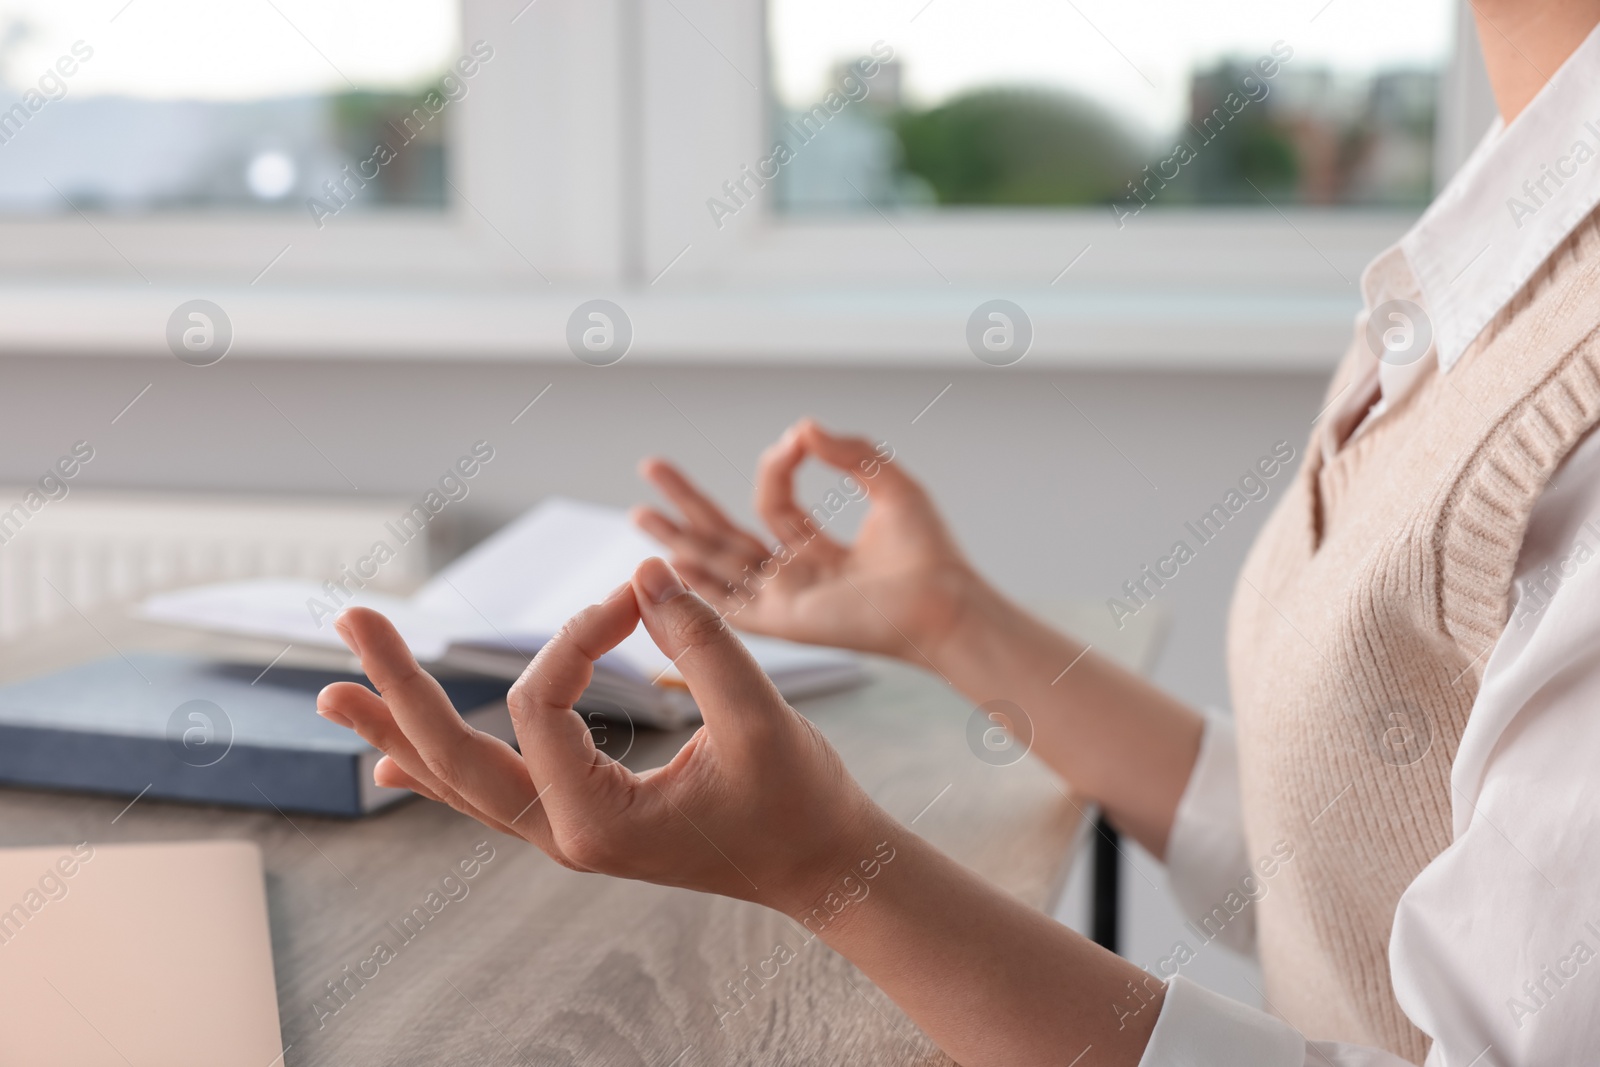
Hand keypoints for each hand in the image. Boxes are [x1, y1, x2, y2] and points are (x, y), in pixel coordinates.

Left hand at [316, 556, 885, 915]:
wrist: (823, 865)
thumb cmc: (801, 801)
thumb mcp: (761, 718)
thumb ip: (702, 642)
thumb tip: (643, 573)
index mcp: (598, 822)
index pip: (545, 704)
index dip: (578, 633)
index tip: (634, 597)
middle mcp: (564, 835)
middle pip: (454, 754)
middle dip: (400, 685)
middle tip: (350, 618)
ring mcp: (564, 832)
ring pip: (458, 780)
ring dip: (398, 729)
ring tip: (332, 691)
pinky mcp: (578, 819)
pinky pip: (487, 795)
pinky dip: (435, 770)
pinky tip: (391, 760)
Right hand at [632, 419, 976, 661]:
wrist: (945, 602)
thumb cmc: (932, 554)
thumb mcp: (890, 486)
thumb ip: (848, 453)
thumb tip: (801, 428)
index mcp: (820, 551)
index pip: (775, 504)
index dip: (778, 466)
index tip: (796, 441)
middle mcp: (796, 578)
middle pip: (727, 537)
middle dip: (688, 503)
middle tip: (651, 469)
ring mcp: (786, 602)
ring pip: (718, 567)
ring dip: (678, 540)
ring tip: (640, 515)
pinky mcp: (784, 622)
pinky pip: (729, 604)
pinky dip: (697, 586)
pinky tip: (665, 565)